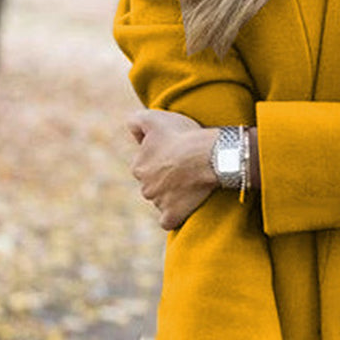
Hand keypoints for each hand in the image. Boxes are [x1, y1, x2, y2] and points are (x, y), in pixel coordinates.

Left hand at [128, 109, 217, 229]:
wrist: (206, 156)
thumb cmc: (182, 135)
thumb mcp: (152, 117)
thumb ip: (135, 121)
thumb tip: (133, 134)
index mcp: (138, 167)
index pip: (145, 165)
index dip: (161, 158)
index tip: (176, 153)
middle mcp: (144, 188)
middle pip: (153, 185)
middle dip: (164, 179)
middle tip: (185, 169)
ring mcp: (158, 203)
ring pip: (161, 201)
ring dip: (172, 195)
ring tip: (191, 183)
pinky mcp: (172, 215)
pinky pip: (168, 221)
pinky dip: (174, 216)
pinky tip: (182, 208)